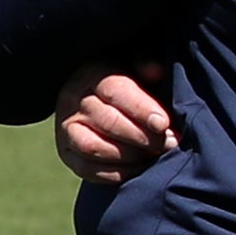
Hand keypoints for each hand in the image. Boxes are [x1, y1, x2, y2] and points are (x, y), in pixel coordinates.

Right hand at [53, 60, 179, 183]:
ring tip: (153, 154)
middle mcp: (73, 101)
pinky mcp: (67, 153)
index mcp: (92, 74)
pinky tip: (138, 167)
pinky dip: (115, 172)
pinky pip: (87, 169)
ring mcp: (66, 129)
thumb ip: (144, 62)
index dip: (141, 109)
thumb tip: (155, 72)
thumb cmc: (123, 78)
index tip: (164, 123)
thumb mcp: (132, 62)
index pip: (115, 90)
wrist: (95, 97)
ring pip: (93, 147)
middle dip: (142, 136)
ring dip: (128, 155)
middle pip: (107, 122)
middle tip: (169, 143)